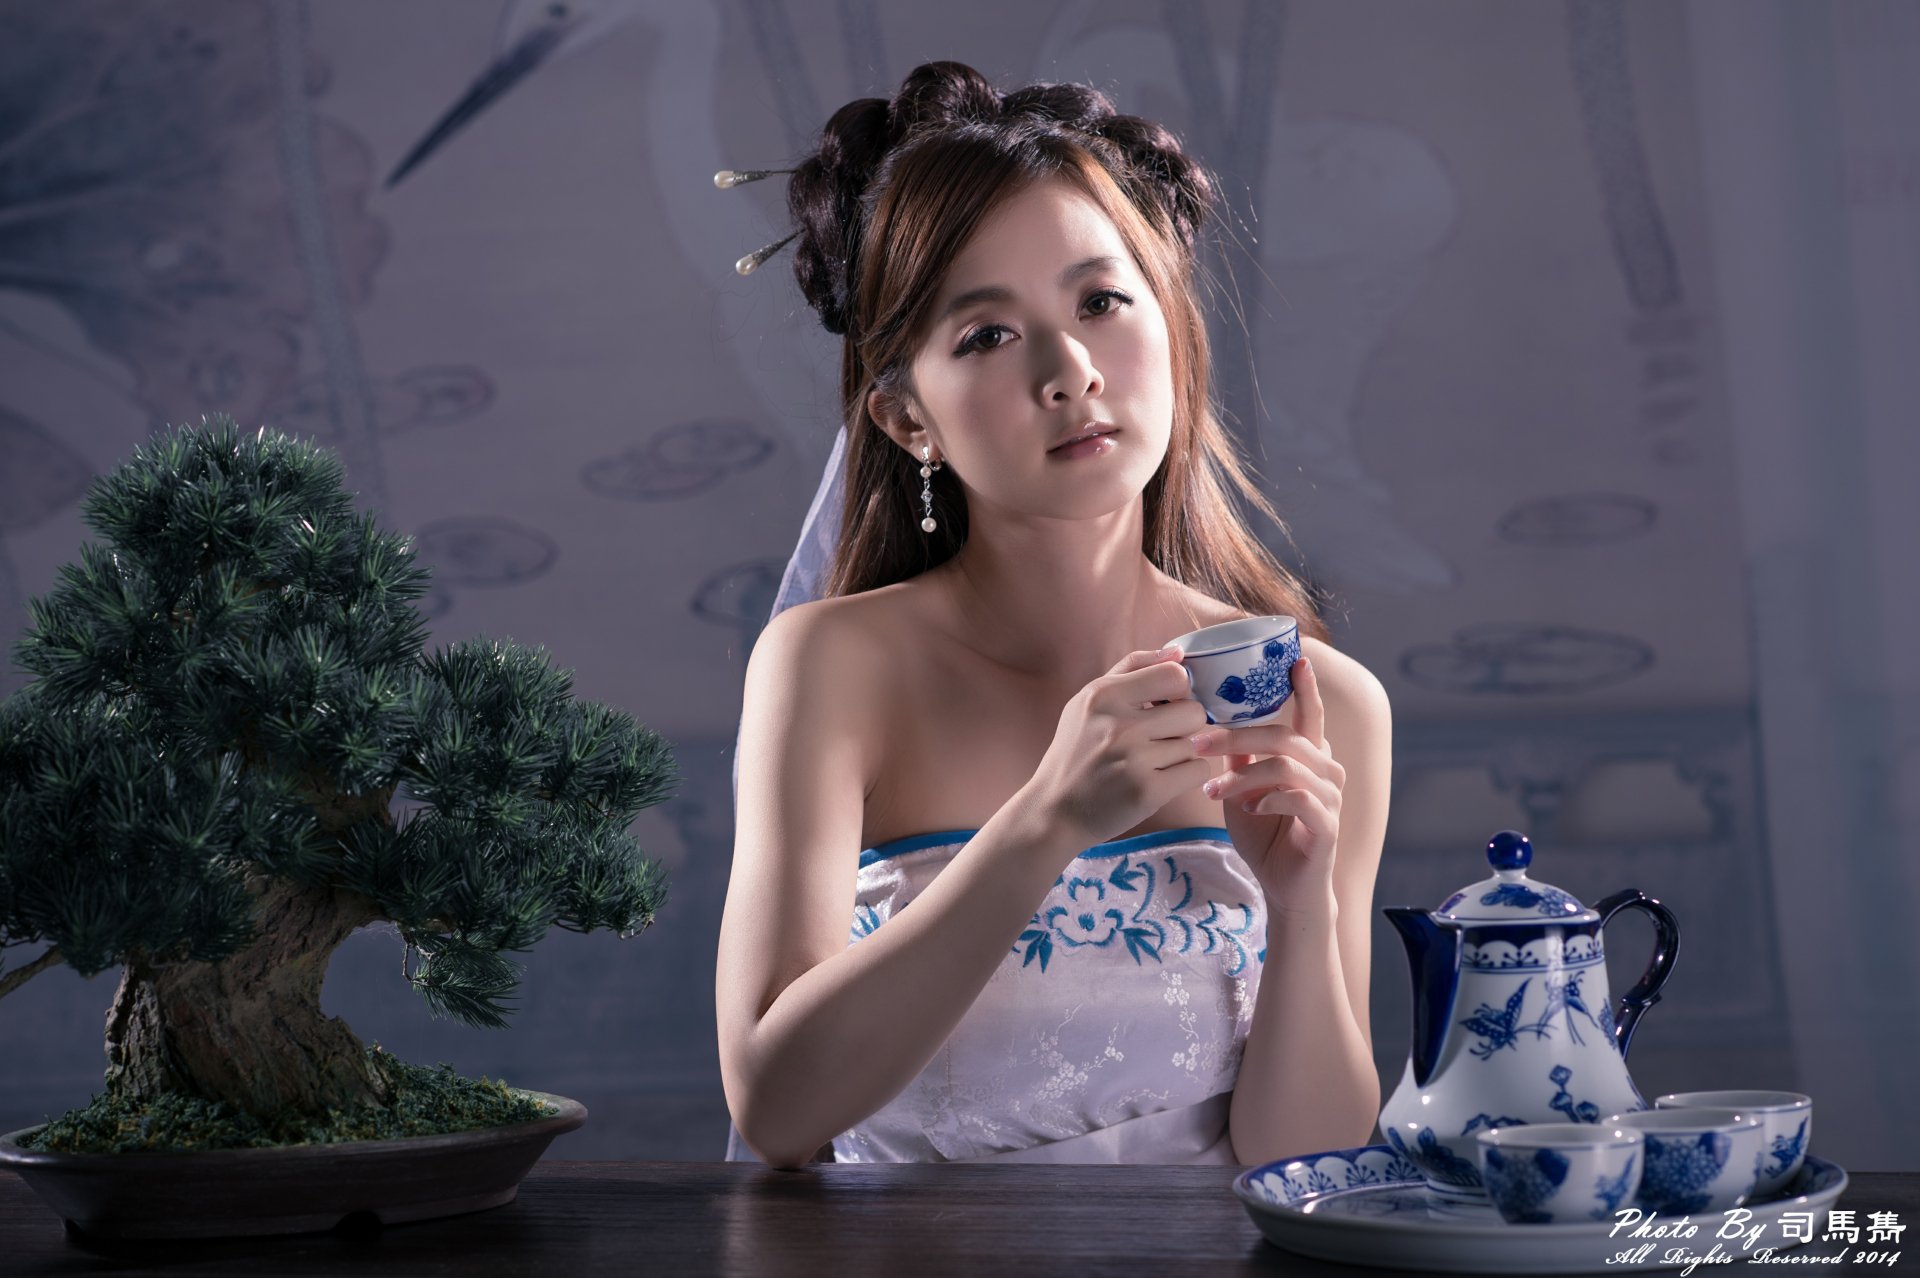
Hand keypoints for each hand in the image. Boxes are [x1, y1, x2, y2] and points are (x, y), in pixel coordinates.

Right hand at [1022, 646, 1213, 855]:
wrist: (1055, 810)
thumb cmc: (1077, 752)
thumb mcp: (1088, 701)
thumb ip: (1132, 668)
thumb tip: (1178, 653)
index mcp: (1104, 695)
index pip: (1175, 675)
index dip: (1179, 691)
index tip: (1166, 706)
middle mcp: (1119, 724)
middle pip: (1193, 711)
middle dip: (1184, 726)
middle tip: (1160, 739)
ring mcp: (1134, 759)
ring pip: (1195, 743)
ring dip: (1181, 754)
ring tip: (1152, 762)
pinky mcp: (1148, 791)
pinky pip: (1197, 770)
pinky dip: (1185, 776)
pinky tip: (1161, 779)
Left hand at [1191, 657, 1345, 911]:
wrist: (1284, 889)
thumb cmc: (1265, 835)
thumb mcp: (1243, 789)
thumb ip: (1239, 757)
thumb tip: (1215, 719)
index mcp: (1308, 757)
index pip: (1309, 714)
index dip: (1305, 687)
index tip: (1296, 660)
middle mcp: (1326, 770)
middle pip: (1283, 736)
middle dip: (1237, 735)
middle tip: (1198, 740)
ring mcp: (1330, 797)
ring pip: (1286, 766)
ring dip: (1243, 776)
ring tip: (1212, 790)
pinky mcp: (1327, 824)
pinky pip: (1298, 798)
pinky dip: (1268, 799)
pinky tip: (1249, 810)